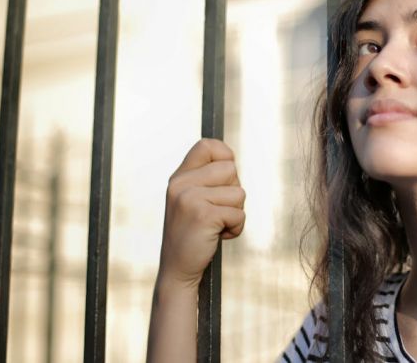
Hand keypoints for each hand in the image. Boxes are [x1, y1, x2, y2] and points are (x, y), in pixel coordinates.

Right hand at [158, 138, 244, 288]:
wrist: (177, 270)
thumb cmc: (193, 234)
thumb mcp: (191, 200)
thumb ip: (206, 179)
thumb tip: (231, 160)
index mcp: (179, 177)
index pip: (207, 145)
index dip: (225, 156)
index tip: (226, 178)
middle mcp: (181, 184)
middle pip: (231, 169)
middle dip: (233, 192)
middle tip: (217, 211)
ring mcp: (189, 198)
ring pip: (239, 193)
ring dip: (235, 213)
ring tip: (216, 226)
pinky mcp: (202, 215)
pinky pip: (239, 214)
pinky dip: (235, 228)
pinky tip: (218, 236)